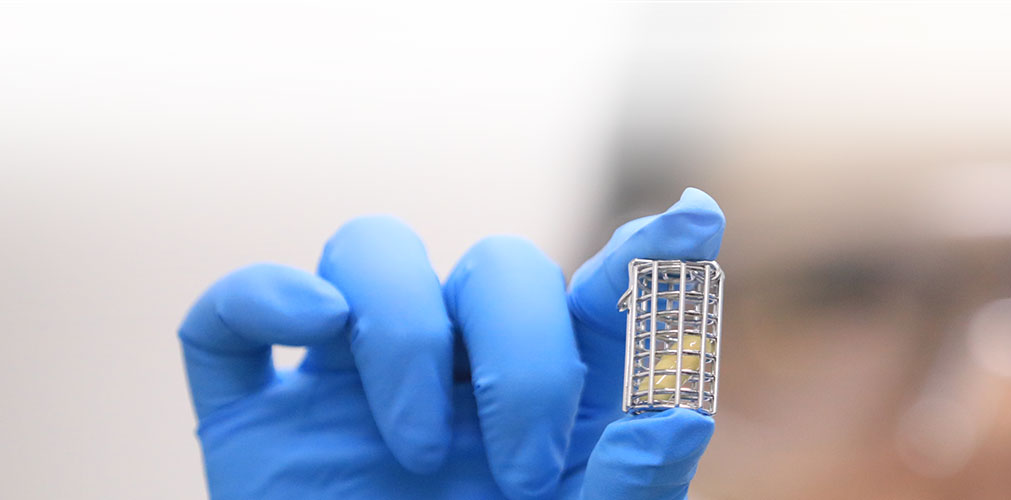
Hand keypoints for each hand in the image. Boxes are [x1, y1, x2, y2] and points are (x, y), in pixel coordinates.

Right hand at [179, 188, 725, 498]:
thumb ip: (633, 488)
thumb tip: (680, 412)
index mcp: (546, 395)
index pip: (602, 296)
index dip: (649, 250)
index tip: (696, 221)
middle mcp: (453, 369)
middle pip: (494, 266)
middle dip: (522, 352)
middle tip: (526, 471)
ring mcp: (348, 385)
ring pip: (367, 250)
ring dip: (404, 330)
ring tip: (419, 453)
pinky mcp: (253, 423)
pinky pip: (228, 317)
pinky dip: (264, 294)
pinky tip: (316, 322)